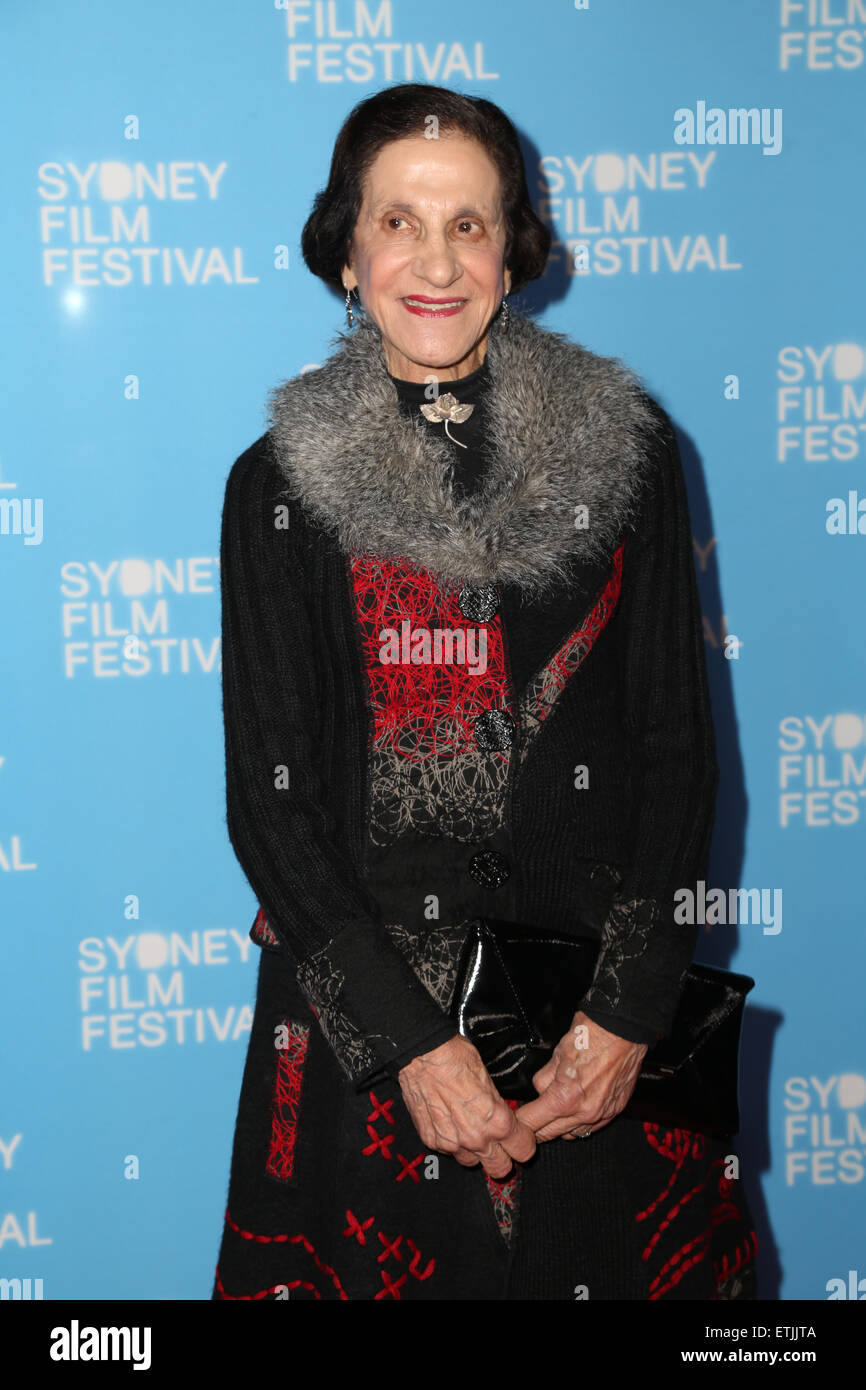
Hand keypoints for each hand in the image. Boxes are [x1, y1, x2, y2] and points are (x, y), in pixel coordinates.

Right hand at [398, 1033, 536, 1179]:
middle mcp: (476, 1139)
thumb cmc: (455, 1059)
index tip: (519, 1135)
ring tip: (469, 1128)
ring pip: (472, 1162)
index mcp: (497, 1122)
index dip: (523, 1141)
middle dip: (503, 1157)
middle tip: (499, 1144)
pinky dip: (451, 1141)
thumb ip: (498, 1108)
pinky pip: (448, 1151)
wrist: (422, 1055)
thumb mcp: (489, 1079)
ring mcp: (452, 1143)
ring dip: (474, 1151)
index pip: (524, 1151)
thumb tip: (502, 1116)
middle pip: (500, 1169)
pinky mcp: (432, 1141)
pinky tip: (449, 1121)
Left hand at [515, 1011, 647, 1140]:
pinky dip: (581, 1121)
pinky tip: (577, 1107)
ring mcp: (601, 1114)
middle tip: (530, 1117)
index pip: (532, 1122)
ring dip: (560, 1125)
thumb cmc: (592, 1035)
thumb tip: (539, 1091)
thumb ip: (544, 1079)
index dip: (519, 1121)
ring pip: (571, 1134)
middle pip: (549, 1133)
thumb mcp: (556, 1054)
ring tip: (555, 1109)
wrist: (623, 1029)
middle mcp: (584, 1112)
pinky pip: (592, 1126)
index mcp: (565, 1098)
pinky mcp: (615, 1110)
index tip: (515, 1120)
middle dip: (536, 1127)